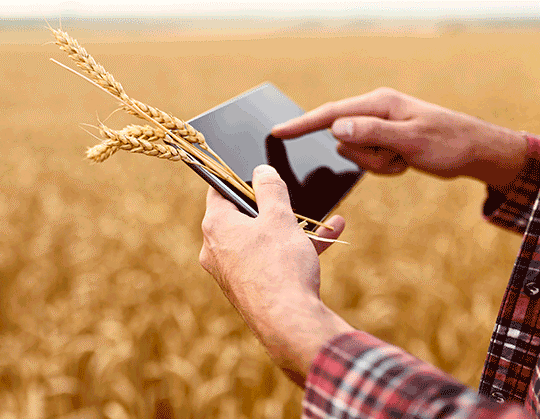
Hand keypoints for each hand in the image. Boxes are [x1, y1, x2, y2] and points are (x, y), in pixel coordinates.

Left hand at [199, 165, 353, 386]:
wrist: (289, 324)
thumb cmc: (280, 267)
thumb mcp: (279, 218)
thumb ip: (270, 188)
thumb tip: (261, 171)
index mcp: (216, 226)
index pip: (218, 189)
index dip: (237, 177)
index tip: (256, 172)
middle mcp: (216, 249)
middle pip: (243, 216)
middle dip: (274, 207)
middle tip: (294, 198)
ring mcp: (231, 271)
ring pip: (262, 240)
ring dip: (293, 228)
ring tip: (325, 220)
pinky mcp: (249, 288)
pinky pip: (269, 260)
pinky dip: (293, 249)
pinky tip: (329, 237)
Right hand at [271, 87, 526, 189]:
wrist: (475, 151)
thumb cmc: (448, 142)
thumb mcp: (410, 140)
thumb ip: (371, 133)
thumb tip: (335, 128)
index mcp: (378, 104)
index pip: (331, 114)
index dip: (302, 124)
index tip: (278, 132)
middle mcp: (374, 112)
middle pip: (343, 141)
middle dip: (366, 157)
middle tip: (397, 157)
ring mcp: (379, 127)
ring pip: (355, 153)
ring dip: (379, 164)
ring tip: (405, 159)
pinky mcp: (384, 140)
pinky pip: (369, 160)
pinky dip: (385, 167)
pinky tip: (406, 162)